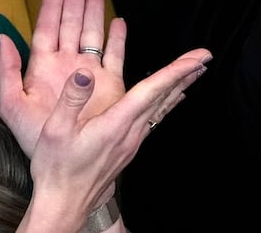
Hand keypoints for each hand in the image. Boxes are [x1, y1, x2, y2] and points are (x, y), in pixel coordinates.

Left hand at [0, 0, 122, 156]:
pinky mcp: (108, 86)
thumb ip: (7, 71)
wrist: (65, 168)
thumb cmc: (36, 142)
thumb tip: (2, 37)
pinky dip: (117, 39)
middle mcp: (66, 66)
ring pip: (91, 34)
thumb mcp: (13, 107)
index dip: (51, 4)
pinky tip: (118, 23)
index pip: (47, 27)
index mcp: (43, 68)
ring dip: (94, 12)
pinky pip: (114, 56)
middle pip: (71, 24)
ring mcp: (88, 75)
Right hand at [15, 45, 211, 232]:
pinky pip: (154, 119)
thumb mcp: (55, 131)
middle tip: (205, 57)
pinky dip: (167, 103)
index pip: (152, 91)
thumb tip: (85, 73)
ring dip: (179, 87)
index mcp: (115, 124)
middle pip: (164, 97)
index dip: (175, 71)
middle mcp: (130, 133)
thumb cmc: (57, 170)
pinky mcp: (127, 148)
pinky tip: (173, 100)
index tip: (197, 58)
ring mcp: (131, 142)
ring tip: (195, 73)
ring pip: (161, 108)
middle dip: (186, 74)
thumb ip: (71, 100)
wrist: (64, 204)